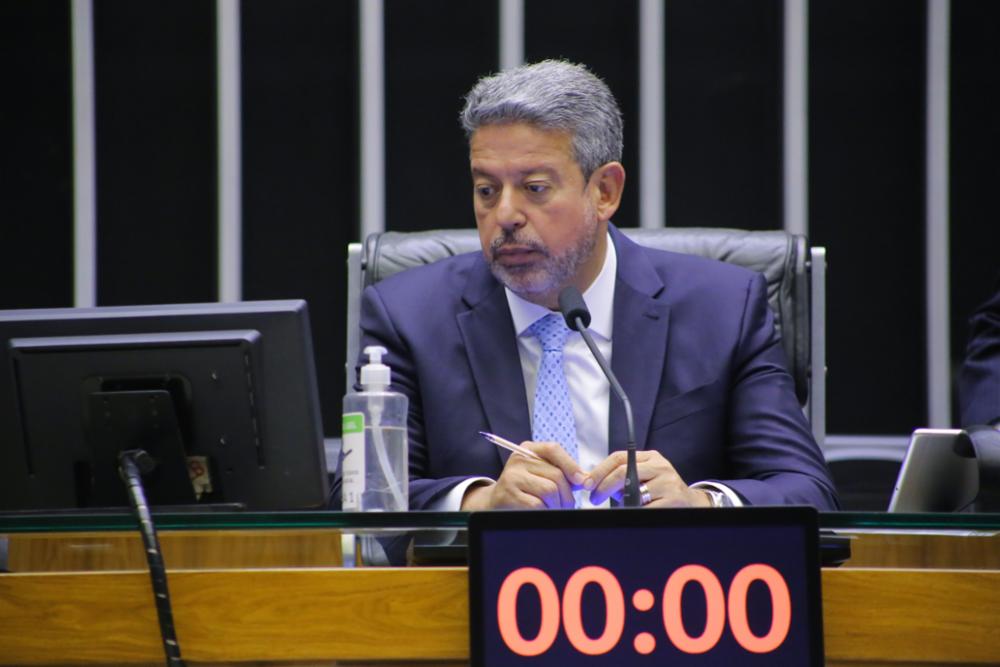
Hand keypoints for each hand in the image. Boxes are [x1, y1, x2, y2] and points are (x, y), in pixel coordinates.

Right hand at [461, 441, 587, 509]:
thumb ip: (562, 473)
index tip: (583, 481)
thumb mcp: (541, 473)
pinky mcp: (508, 496)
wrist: (497, 502)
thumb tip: (586, 480)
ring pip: (549, 491)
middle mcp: (518, 460)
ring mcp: (511, 477)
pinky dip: (545, 511)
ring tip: (554, 509)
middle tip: (568, 505)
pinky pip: (538, 505)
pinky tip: (542, 512)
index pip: (553, 449)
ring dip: (558, 505)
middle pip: (556, 475)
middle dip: (567, 494)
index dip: (571, 465)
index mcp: (528, 449)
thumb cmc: (526, 488)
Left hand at [586, 450, 711, 507]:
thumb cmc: (660, 491)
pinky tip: (635, 513)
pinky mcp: (673, 499)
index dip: (599, 471)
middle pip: (622, 472)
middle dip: (603, 486)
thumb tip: (591, 484)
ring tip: (621, 507)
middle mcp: (659, 465)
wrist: (691, 503)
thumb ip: (620, 479)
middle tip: (594, 499)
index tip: (586, 484)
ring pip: (632, 491)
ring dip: (621, 502)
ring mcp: (667, 481)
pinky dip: (634, 512)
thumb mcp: (642, 478)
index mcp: (649, 457)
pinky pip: (645, 508)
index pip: (618, 458)